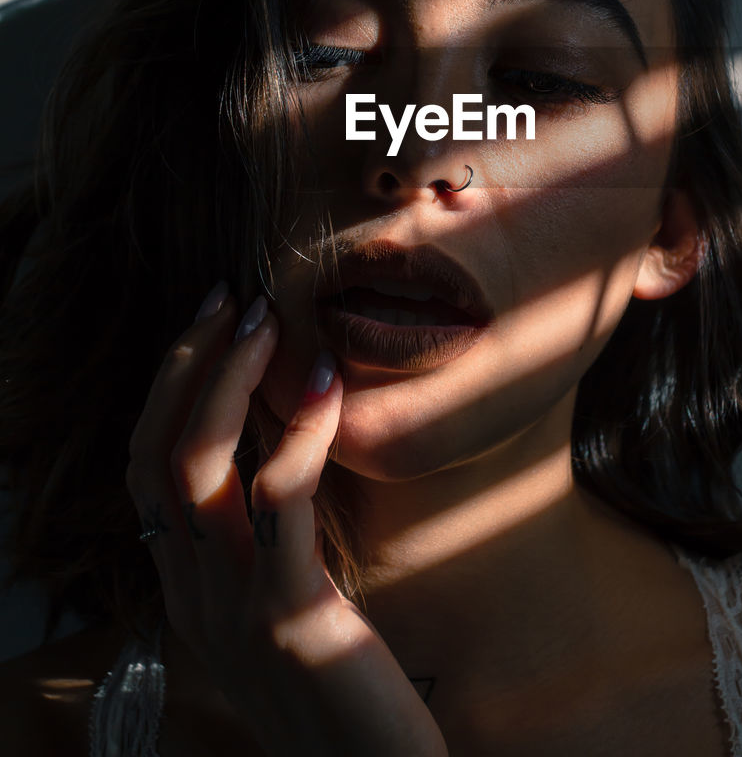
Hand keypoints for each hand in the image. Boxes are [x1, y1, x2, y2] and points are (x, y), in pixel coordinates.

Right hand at [126, 285, 448, 756]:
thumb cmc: (343, 694)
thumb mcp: (283, 612)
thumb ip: (264, 548)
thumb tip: (282, 456)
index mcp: (187, 590)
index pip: (145, 471)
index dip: (167, 391)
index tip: (209, 326)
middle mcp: (193, 596)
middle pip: (156, 454)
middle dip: (187, 365)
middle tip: (230, 299)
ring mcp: (233, 608)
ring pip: (198, 466)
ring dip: (228, 381)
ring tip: (265, 321)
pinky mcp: (291, 619)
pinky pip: (279, 504)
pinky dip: (300, 432)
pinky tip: (327, 386)